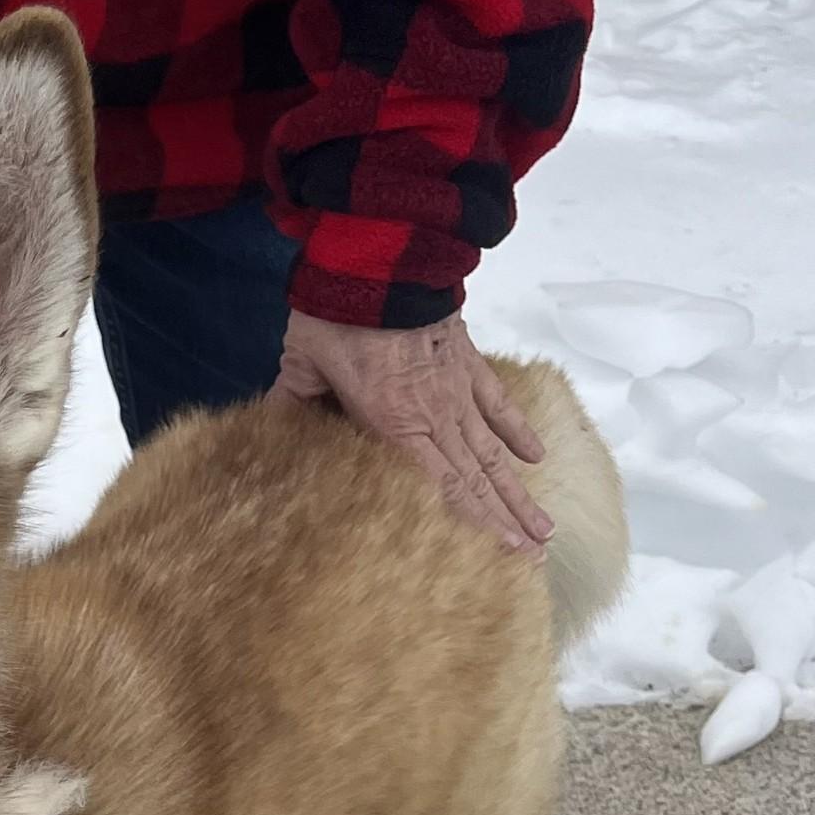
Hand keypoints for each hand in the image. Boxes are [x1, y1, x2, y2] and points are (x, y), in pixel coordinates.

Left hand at [269, 310, 553, 551]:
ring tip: (545, 530)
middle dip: (505, 524)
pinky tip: (536, 458)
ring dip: (519, 492)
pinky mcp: (467, 361)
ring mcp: (458, 389)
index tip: (496, 560)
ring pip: (495, 452)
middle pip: (478, 481)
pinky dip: (517, 430)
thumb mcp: (304, 364)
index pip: (441, 490)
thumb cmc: (336, 311)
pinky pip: (498, 402)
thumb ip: (294, 406)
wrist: (380, 251)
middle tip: (532, 562)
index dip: (472, 527)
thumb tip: (270, 437)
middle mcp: (436, 415)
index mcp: (396, 425)